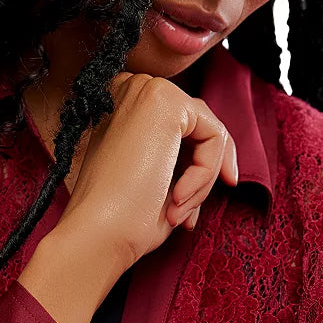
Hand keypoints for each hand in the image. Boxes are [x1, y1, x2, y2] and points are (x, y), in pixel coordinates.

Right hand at [54, 71, 237, 270]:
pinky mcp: (165, 100)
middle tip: (188, 218)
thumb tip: (224, 167)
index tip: (192, 210)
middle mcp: (131, 89)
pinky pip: (213, 136)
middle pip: (199, 127)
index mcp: (121, 108)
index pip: (181, 128)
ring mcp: (147, 90)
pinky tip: (176, 198)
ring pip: (209, 134)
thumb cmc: (121, 220)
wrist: (97, 233)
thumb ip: (183, 163)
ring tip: (177, 214)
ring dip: (202, 182)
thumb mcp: (157, 185)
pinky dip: (204, 174)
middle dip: (204, 177)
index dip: (198, 169)